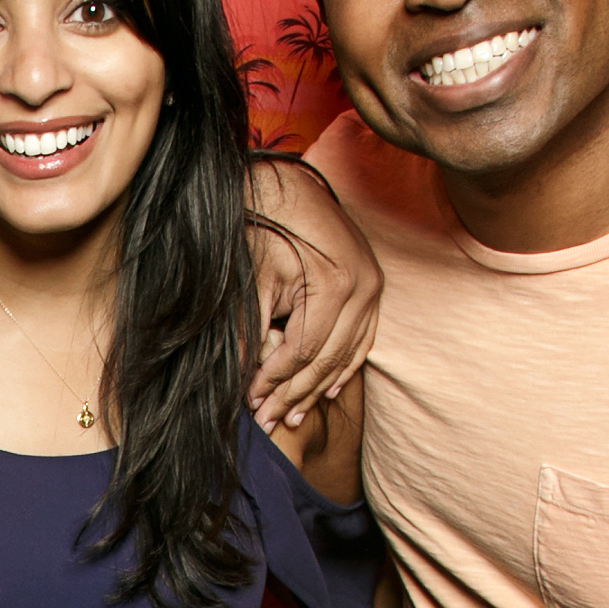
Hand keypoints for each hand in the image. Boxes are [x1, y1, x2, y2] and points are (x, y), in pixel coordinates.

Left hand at [247, 158, 381, 432]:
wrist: (290, 186)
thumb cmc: (266, 226)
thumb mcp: (251, 280)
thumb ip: (247, 332)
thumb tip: (234, 384)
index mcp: (335, 285)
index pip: (302, 352)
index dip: (275, 382)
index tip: (252, 403)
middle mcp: (363, 288)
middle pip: (327, 359)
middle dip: (294, 395)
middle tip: (268, 421)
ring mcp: (374, 287)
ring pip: (346, 355)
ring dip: (317, 389)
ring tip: (291, 417)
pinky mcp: (374, 286)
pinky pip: (363, 339)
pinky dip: (344, 366)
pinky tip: (327, 391)